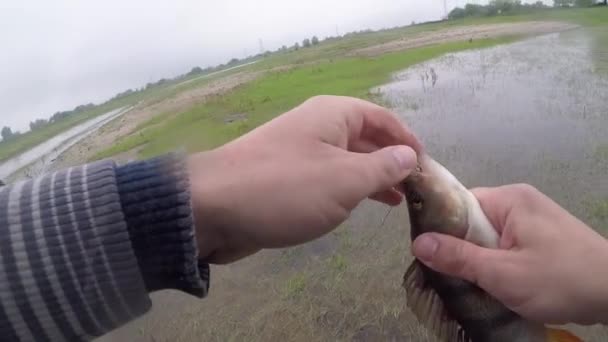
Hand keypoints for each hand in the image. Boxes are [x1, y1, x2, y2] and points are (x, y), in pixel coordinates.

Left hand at [188, 95, 421, 263]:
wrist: (212, 208)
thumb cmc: (286, 189)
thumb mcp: (345, 180)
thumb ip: (382, 168)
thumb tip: (409, 156)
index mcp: (333, 115)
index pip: (383, 119)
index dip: (409, 141)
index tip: (429, 169)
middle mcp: (317, 127)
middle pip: (365, 139)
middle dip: (392, 162)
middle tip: (417, 191)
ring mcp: (299, 153)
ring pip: (345, 161)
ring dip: (371, 179)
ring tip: (397, 202)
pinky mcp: (285, 178)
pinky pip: (325, 179)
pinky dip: (346, 191)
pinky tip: (357, 208)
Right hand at [411, 183, 607, 325]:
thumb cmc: (560, 279)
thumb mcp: (503, 273)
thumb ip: (459, 257)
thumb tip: (417, 242)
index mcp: (509, 199)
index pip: (460, 204)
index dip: (441, 228)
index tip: (430, 254)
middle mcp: (520, 201)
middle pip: (473, 220)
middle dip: (462, 248)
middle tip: (452, 275)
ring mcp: (533, 218)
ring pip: (489, 235)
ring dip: (481, 258)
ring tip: (474, 282)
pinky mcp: (542, 235)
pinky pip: (506, 243)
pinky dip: (498, 261)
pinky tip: (497, 281)